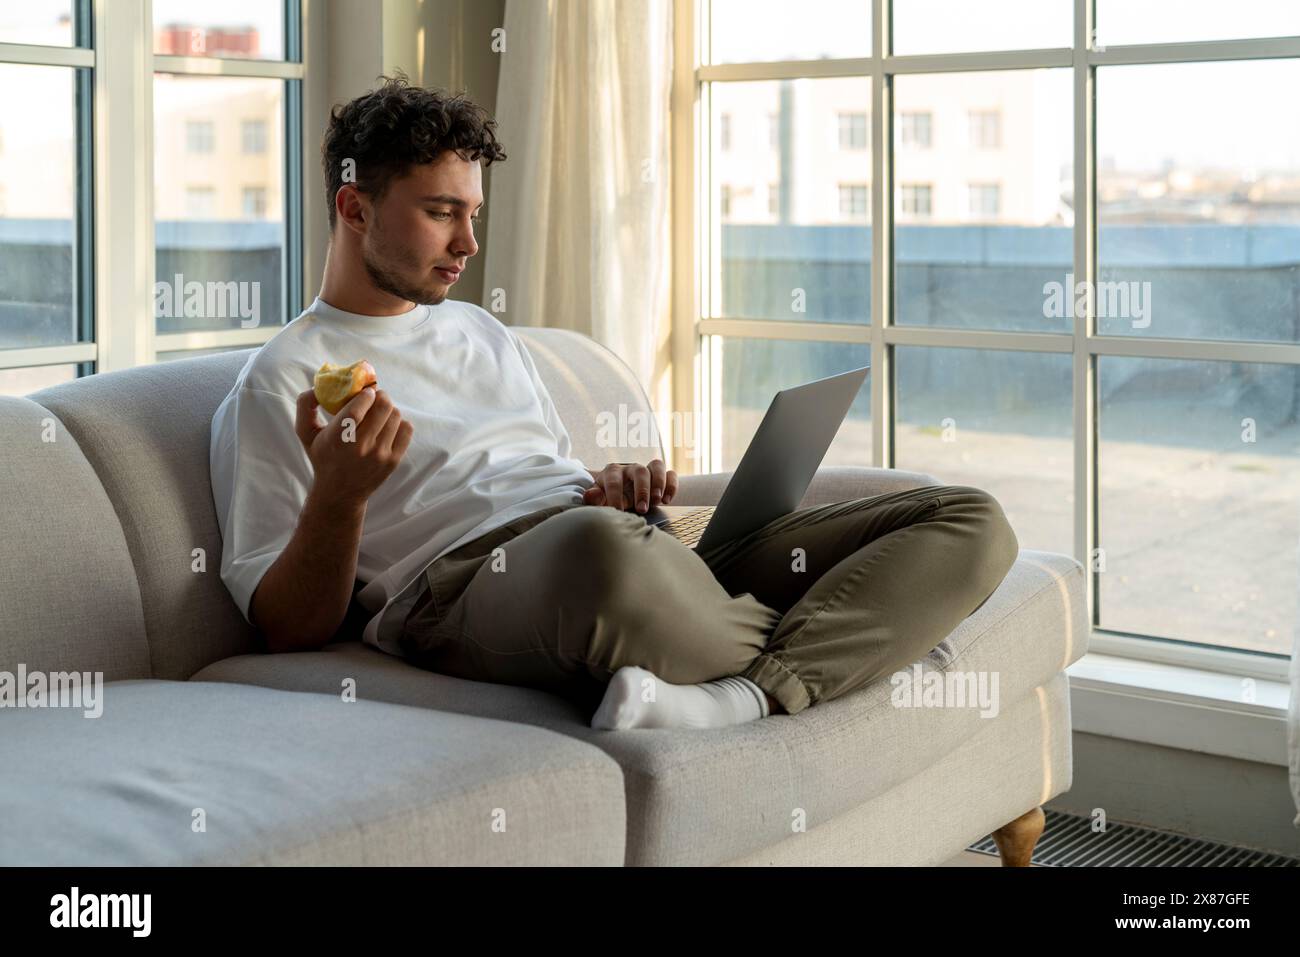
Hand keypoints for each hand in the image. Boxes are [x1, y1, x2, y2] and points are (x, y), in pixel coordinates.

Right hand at [295, 386, 413, 509]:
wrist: (340, 492)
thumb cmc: (322, 457)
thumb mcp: (306, 434)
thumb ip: (305, 406)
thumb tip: (316, 387)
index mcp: (338, 439)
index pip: (357, 409)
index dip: (366, 395)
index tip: (366, 392)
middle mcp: (361, 447)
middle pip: (383, 407)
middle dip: (380, 396)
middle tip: (374, 398)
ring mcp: (380, 455)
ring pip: (395, 416)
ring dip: (388, 409)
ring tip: (378, 413)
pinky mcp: (394, 460)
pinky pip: (406, 429)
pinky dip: (398, 423)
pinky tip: (387, 426)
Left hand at [583, 459, 676, 512]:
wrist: (618, 495)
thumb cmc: (607, 497)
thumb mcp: (598, 499)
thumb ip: (593, 498)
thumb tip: (592, 495)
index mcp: (613, 472)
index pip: (614, 481)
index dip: (615, 496)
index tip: (617, 511)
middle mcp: (631, 468)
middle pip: (640, 471)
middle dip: (642, 491)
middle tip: (641, 509)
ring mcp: (647, 471)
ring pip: (657, 466)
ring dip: (659, 483)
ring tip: (658, 500)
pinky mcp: (661, 477)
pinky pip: (671, 474)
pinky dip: (672, 485)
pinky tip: (667, 500)